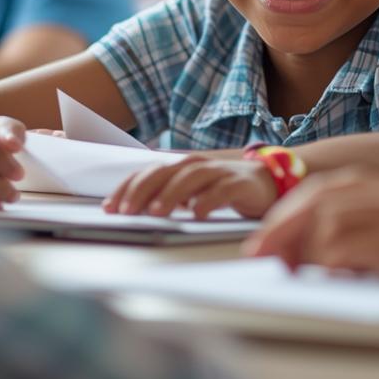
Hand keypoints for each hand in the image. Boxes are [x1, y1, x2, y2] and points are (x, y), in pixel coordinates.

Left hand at [104, 156, 278, 218]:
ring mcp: (219, 172)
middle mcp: (198, 165)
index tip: (111, 207)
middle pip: (165, 172)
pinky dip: (208, 200)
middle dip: (142, 191)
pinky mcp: (240, 183)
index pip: (148, 173)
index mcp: (181, 167)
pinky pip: (222, 189)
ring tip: (156, 211)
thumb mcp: (192, 192)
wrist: (268, 183)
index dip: (127, 188)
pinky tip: (197, 213)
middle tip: (127, 211)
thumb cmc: (224, 189)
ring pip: (190, 177)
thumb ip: (169, 196)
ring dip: (171, 194)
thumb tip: (135, 210)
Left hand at [245, 170, 378, 277]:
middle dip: (281, 227)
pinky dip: (327, 260)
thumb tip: (334, 252)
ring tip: (284, 267)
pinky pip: (350, 248)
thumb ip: (373, 223)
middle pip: (315, 203)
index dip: (289, 212)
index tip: (268, 234)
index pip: (321, 191)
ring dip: (298, 246)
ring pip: (325, 224)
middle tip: (258, 252)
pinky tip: (319, 273)